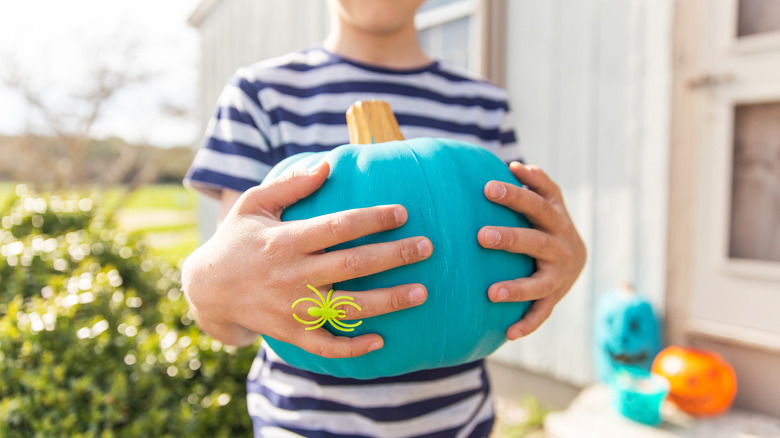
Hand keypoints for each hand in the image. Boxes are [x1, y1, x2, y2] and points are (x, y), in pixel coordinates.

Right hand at [181, 161, 431, 357]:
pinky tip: (381, 340)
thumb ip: (290, 184)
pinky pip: (325, 345)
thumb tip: (328, 165)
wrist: (207, 289)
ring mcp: (292, 307)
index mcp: (285, 240)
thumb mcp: (253, 204)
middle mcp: (292, 274)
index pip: (337, 226)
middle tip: (427, 248)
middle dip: (393, 256)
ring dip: (387, 302)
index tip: (402, 212)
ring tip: (421, 293)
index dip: (372, 219)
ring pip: (347, 307)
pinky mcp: (291, 332)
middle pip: (352, 265)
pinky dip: (352, 347)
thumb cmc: (237, 239)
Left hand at [477, 162, 585, 339]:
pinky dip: (527, 324)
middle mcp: (562, 247)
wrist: (576, 260)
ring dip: (517, 288)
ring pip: (539, 284)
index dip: (516, 195)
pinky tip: (508, 334)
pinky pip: (542, 314)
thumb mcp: (550, 200)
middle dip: (510, 238)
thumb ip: (537, 182)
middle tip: (481, 236)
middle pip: (536, 242)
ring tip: (491, 293)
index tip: (488, 188)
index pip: (537, 203)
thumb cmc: (549, 222)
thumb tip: (515, 165)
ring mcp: (560, 276)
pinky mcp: (555, 298)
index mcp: (557, 219)